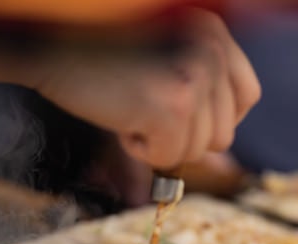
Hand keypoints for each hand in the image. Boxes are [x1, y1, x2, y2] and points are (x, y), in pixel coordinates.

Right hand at [29, 8, 260, 169]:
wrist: (50, 42)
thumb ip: (199, 84)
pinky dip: (141, 150)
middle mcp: (213, 49)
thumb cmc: (99, 53)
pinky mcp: (172, 106)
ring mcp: (195, 76)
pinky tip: (119, 118)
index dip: (216, 119)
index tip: (184, 120)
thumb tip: (221, 148)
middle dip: (181, 136)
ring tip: (128, 108)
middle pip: (223, 133)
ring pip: (196, 151)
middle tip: (141, 110)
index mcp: (215, 31)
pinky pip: (169, 158)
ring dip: (159, 142)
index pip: (248, 96)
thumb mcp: (164, 54)